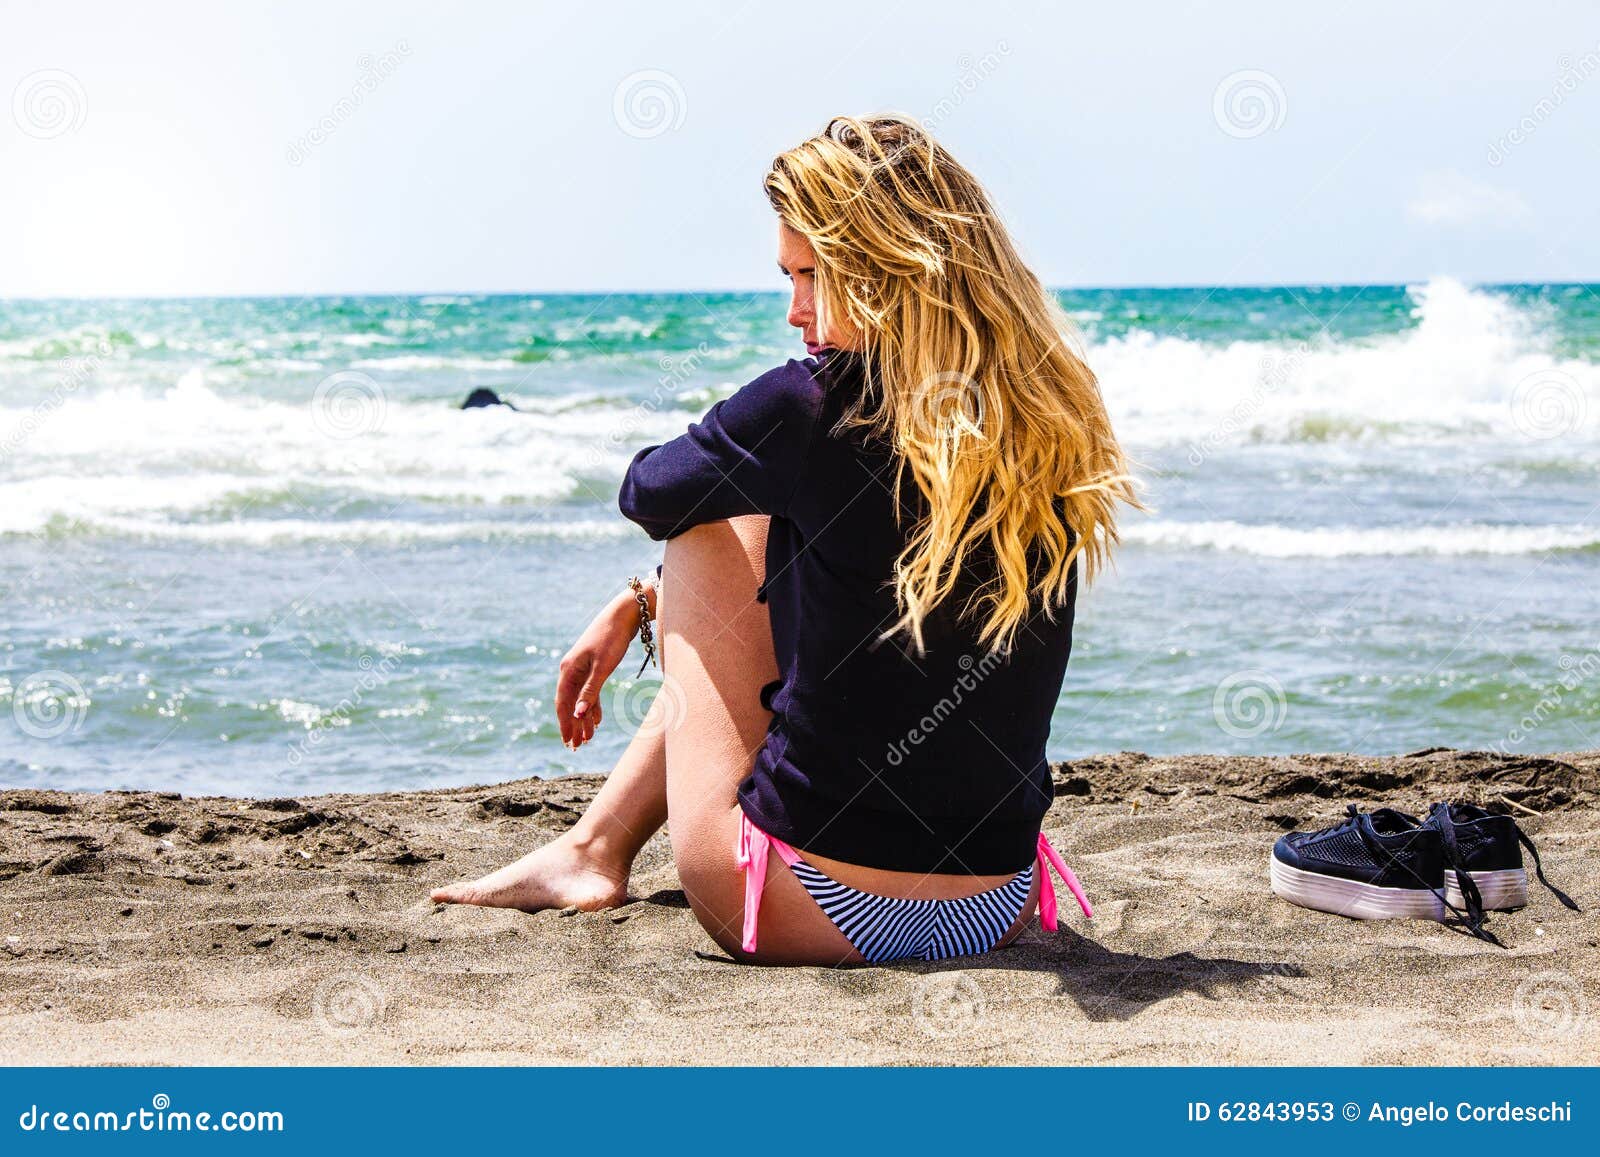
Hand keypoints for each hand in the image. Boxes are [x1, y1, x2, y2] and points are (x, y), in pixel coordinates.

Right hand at [555, 589, 640, 749]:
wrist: (624, 615)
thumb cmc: (612, 639)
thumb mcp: (602, 667)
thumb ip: (591, 691)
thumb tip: (578, 715)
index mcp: (569, 669)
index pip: (563, 703)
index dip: (565, 723)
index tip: (568, 742)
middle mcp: (571, 669)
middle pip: (570, 703)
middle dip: (573, 725)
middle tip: (575, 748)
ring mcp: (582, 667)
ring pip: (580, 699)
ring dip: (583, 718)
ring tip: (587, 739)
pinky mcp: (593, 665)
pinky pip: (590, 691)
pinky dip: (593, 706)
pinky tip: (597, 720)